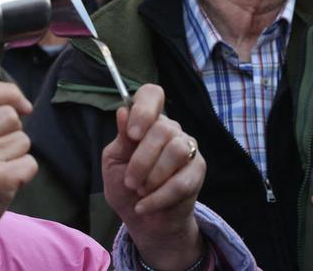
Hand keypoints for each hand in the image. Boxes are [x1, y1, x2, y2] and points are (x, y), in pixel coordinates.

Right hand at [0, 81, 35, 267]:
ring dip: (15, 154)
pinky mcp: (0, 180)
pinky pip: (30, 162)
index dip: (10, 92)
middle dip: (10, 131)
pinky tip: (2, 183)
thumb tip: (11, 97)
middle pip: (9, 115)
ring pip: (22, 139)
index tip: (22, 104)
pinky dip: (22, 173)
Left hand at [103, 84, 205, 270]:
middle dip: (141, 160)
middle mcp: (170, 129)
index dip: (143, 110)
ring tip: (139, 191)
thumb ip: (121, 138)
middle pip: (162, 129)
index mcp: (147, 121)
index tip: (132, 134)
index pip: (152, 95)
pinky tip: (144, 206)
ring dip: (152, 177)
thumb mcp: (114, 160)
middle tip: (130, 181)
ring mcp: (187, 147)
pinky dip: (158, 197)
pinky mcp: (198, 170)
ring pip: (176, 151)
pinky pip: (182, 181)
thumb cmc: (125, 185)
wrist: (142, 218)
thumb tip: (122, 111)